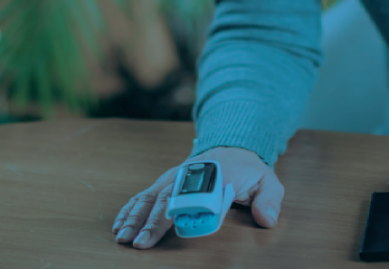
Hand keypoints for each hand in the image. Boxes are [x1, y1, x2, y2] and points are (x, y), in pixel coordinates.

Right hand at [112, 146, 283, 248]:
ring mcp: (174, 178)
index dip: (187, 210)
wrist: (232, 146)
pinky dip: (130, 209)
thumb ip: (270, 200)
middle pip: (168, 198)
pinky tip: (119, 224)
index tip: (175, 225)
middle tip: (140, 242)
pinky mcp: (165, 182)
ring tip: (123, 237)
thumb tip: (266, 219)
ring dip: (135, 217)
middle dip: (152, 221)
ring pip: (151, 196)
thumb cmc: (249, 169)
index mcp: (216, 176)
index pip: (200, 195)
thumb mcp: (268, 182)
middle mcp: (190, 175)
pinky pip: (144, 195)